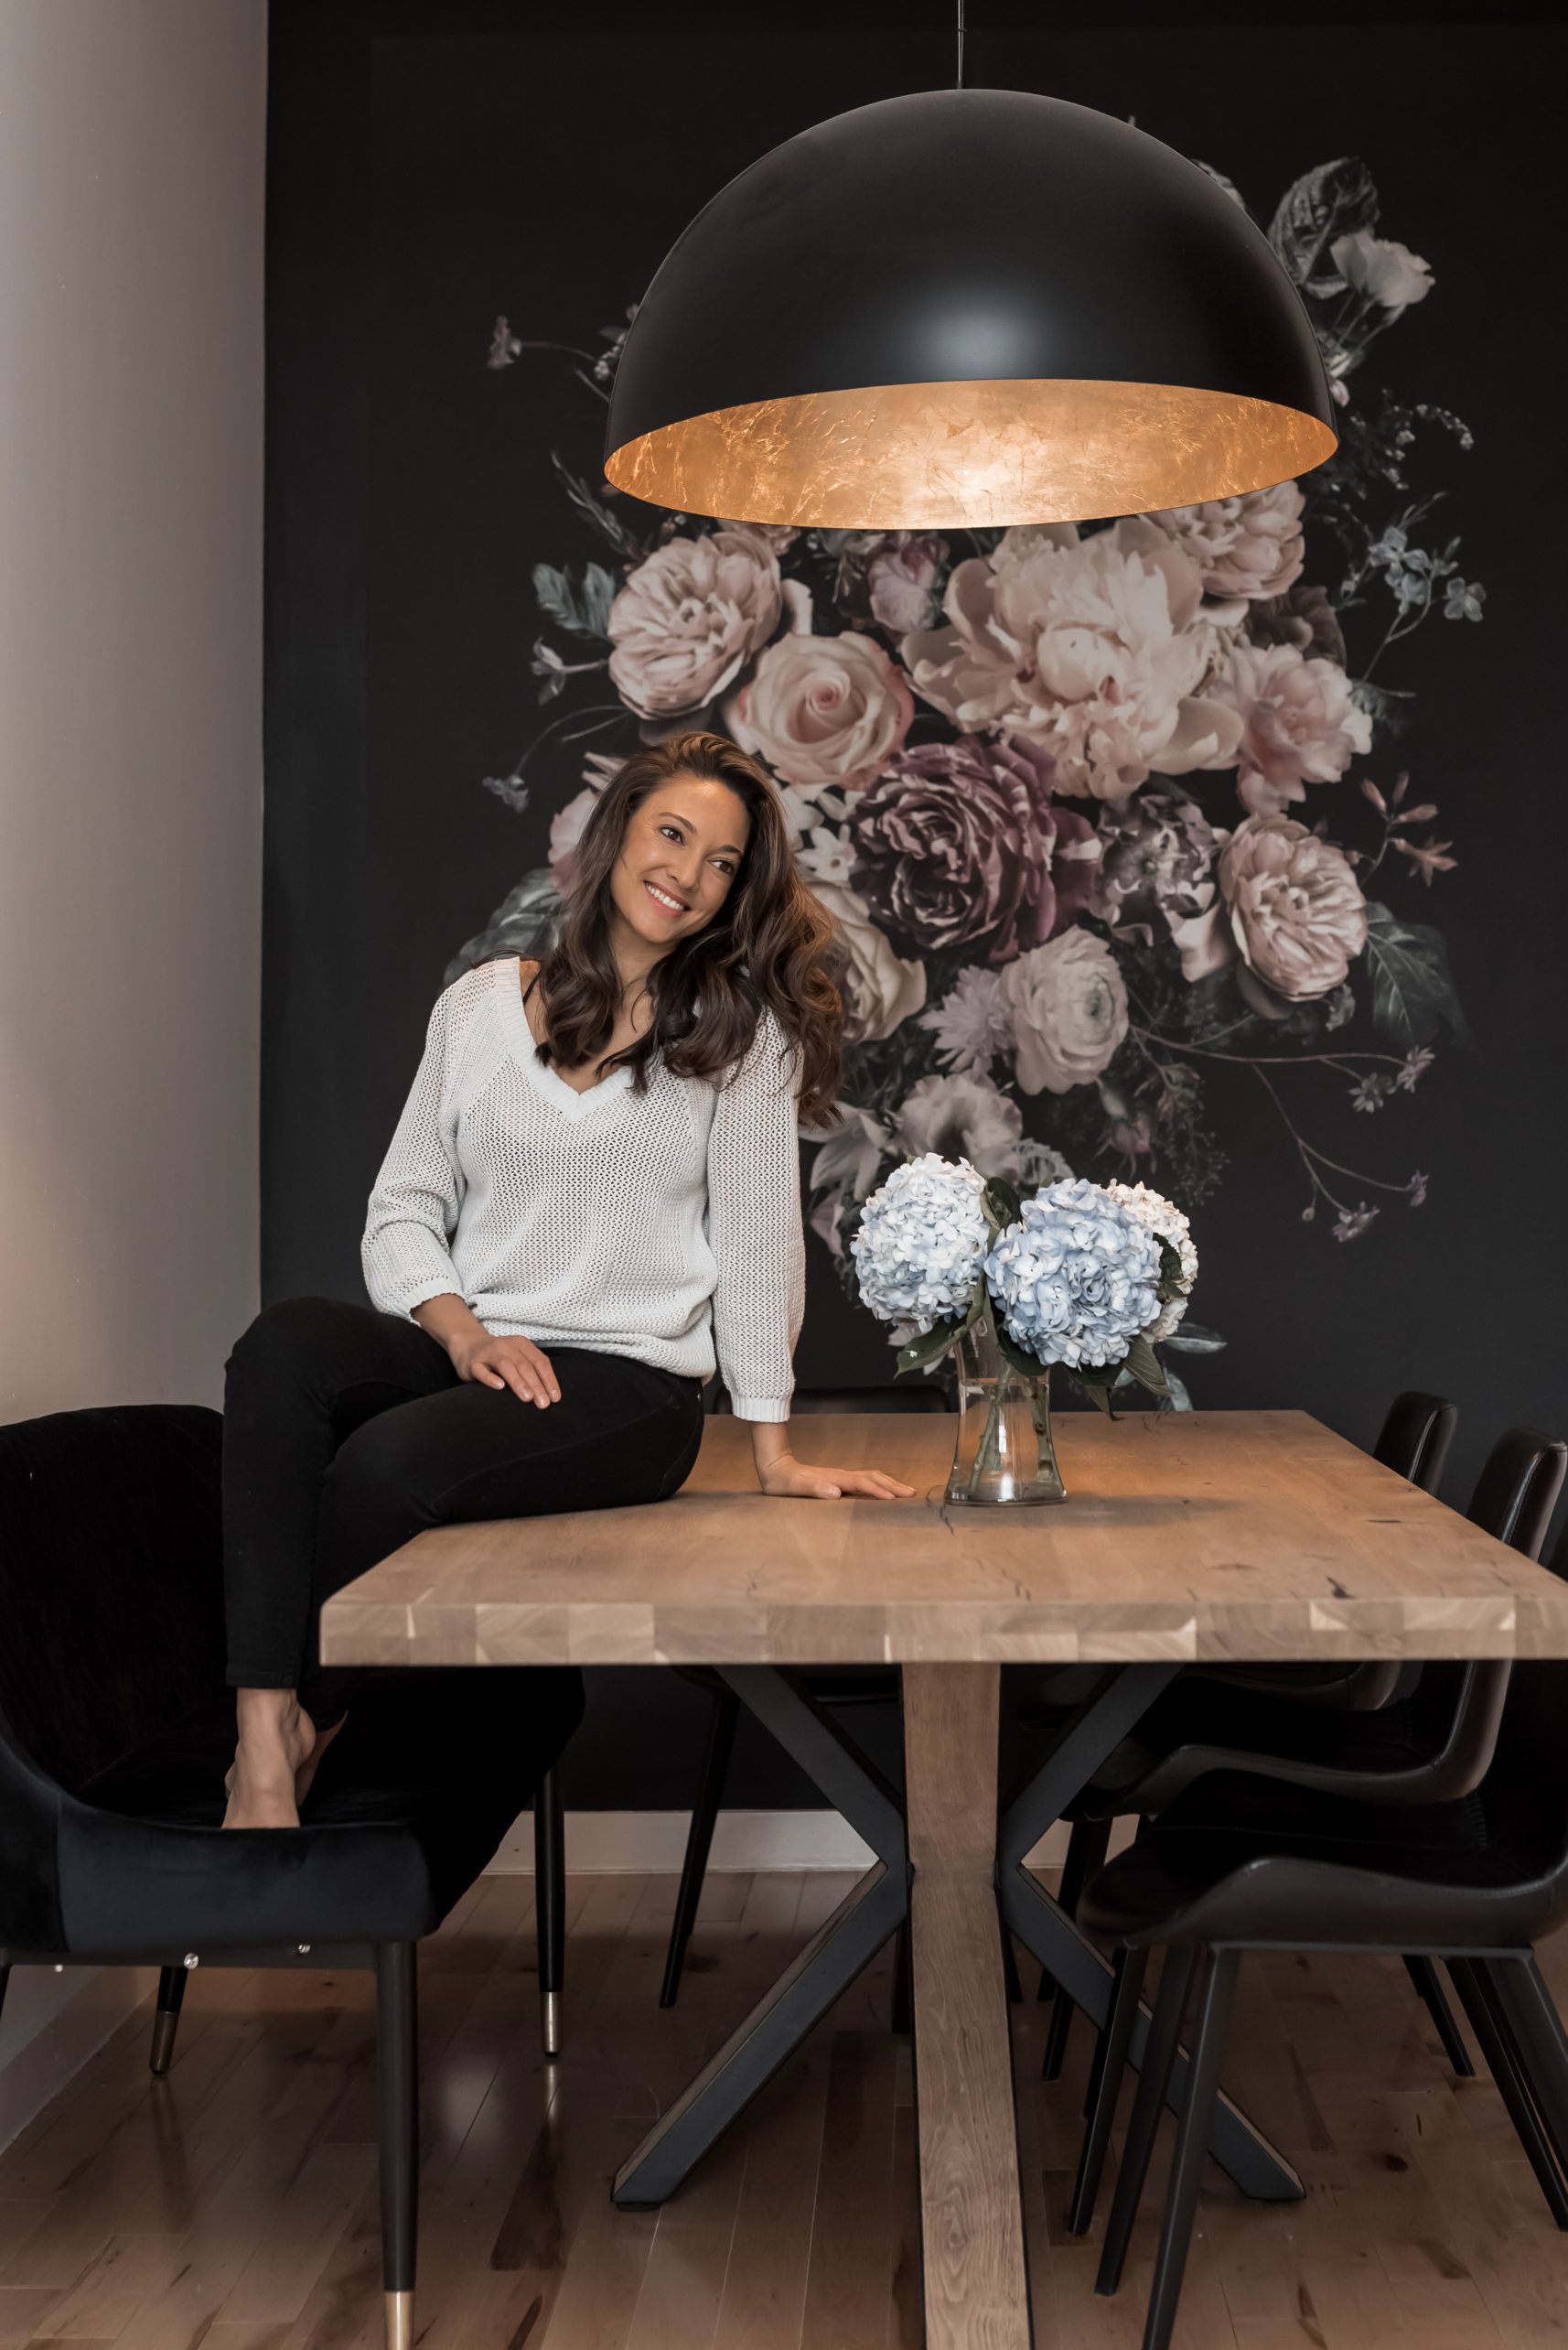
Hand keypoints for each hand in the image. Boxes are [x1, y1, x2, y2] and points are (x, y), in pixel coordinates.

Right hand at [450, 1328, 559, 1408]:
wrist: (468, 1345)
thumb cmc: (499, 1356)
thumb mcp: (518, 1357)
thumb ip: (533, 1370)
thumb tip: (550, 1394)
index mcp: (521, 1344)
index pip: (540, 1361)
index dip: (549, 1379)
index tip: (554, 1398)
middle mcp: (506, 1346)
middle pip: (524, 1365)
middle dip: (536, 1385)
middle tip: (543, 1403)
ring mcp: (488, 1353)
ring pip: (505, 1366)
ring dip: (518, 1382)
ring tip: (527, 1398)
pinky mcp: (473, 1363)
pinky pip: (482, 1371)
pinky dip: (491, 1378)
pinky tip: (500, 1387)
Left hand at [756, 1451, 915, 1501]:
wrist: (774, 1466)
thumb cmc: (782, 1481)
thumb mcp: (794, 1487)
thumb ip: (813, 1489)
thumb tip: (835, 1492)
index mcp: (833, 1478)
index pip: (862, 1484)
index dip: (878, 1491)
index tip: (894, 1499)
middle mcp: (840, 1475)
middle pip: (873, 1477)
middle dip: (893, 1485)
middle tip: (912, 1494)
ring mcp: (840, 1476)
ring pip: (871, 1477)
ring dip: (889, 1483)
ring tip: (905, 1491)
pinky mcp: (838, 1479)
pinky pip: (864, 1481)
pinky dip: (879, 1484)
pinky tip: (883, 1490)